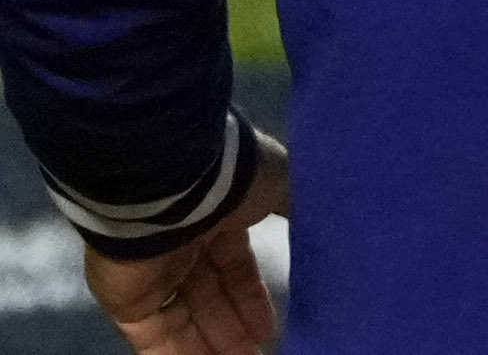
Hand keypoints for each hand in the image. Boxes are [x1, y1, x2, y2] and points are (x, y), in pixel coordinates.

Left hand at [86, 131, 286, 353]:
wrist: (173, 186)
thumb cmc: (233, 183)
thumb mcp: (282, 182)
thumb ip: (296, 205)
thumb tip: (325, 215)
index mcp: (216, 221)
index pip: (236, 270)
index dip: (253, 300)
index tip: (271, 329)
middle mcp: (183, 250)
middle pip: (211, 301)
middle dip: (235, 330)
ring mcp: (153, 277)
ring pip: (185, 324)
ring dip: (213, 348)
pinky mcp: (128, 303)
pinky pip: (153, 338)